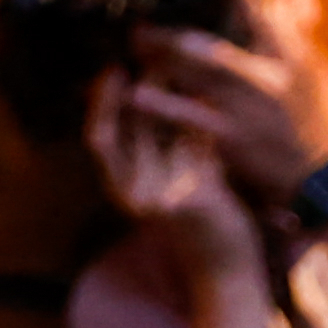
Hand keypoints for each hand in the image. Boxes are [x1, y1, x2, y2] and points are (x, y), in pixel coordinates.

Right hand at [80, 62, 274, 293]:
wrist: (228, 272)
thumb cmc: (201, 226)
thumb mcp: (170, 186)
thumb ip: (160, 151)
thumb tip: (153, 100)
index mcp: (120, 188)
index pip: (99, 137)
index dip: (102, 101)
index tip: (115, 68)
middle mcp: (130, 193)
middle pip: (124, 128)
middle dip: (134, 87)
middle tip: (148, 55)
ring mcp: (158, 198)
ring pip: (157, 134)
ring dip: (167, 97)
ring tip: (180, 69)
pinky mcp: (191, 201)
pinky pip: (191, 149)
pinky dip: (198, 121)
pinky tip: (210, 99)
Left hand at [126, 0, 327, 208]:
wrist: (324, 174)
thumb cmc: (307, 106)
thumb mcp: (305, 58)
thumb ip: (288, 8)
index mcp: (294, 57)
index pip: (272, 17)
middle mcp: (275, 80)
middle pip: (222, 48)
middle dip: (178, 32)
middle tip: (141, 13)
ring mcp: (252, 109)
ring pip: (201, 77)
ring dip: (162, 57)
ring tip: (131, 41)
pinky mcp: (233, 137)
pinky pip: (188, 116)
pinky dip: (160, 102)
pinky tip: (134, 91)